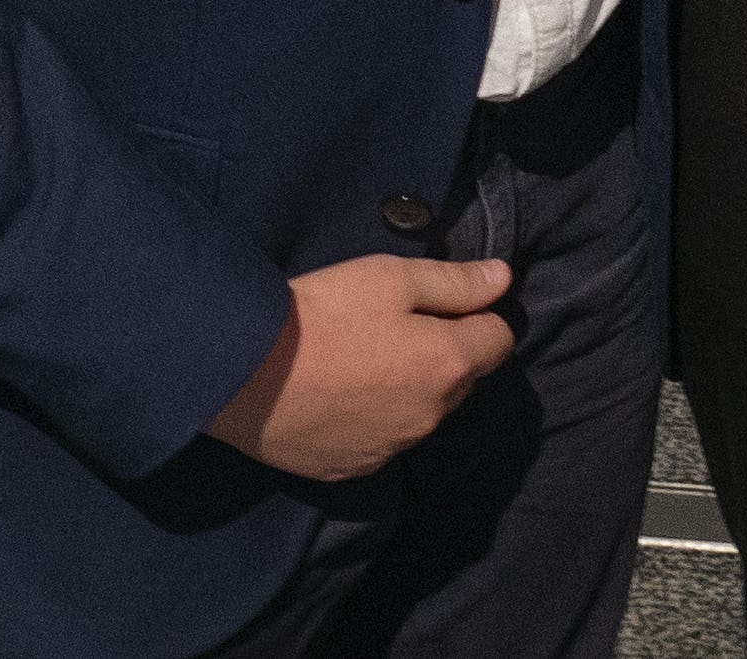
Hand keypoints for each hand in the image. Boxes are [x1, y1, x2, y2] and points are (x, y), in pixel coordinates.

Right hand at [204, 256, 517, 482]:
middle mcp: (430, 416)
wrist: (244, 373)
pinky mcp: (353, 468)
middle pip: (461, 380)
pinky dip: (373, 419)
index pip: (498, 340)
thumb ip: (454, 281)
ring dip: (410, 390)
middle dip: (444, 354)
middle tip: (394, 327)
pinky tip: (338, 396)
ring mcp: (392, 449)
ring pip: (422, 413)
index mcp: (448, 364)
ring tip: (361, 362)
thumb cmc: (323, 314)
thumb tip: (503, 279)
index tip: (442, 304)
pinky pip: (382, 440)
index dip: (479, 316)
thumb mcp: (391, 278)